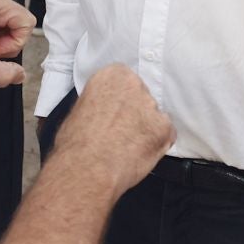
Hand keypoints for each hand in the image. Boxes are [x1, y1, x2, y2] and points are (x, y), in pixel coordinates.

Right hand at [54, 64, 173, 190]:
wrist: (87, 167)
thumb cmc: (76, 144)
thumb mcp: (80, 108)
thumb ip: (100, 102)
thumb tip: (104, 111)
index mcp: (112, 75)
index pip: (125, 81)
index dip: (120, 101)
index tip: (114, 113)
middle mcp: (134, 84)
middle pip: (142, 97)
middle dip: (135, 113)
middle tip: (121, 132)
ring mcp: (151, 106)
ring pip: (154, 117)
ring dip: (146, 129)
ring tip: (127, 147)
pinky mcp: (164, 128)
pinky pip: (166, 135)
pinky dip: (156, 145)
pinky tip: (138, 153)